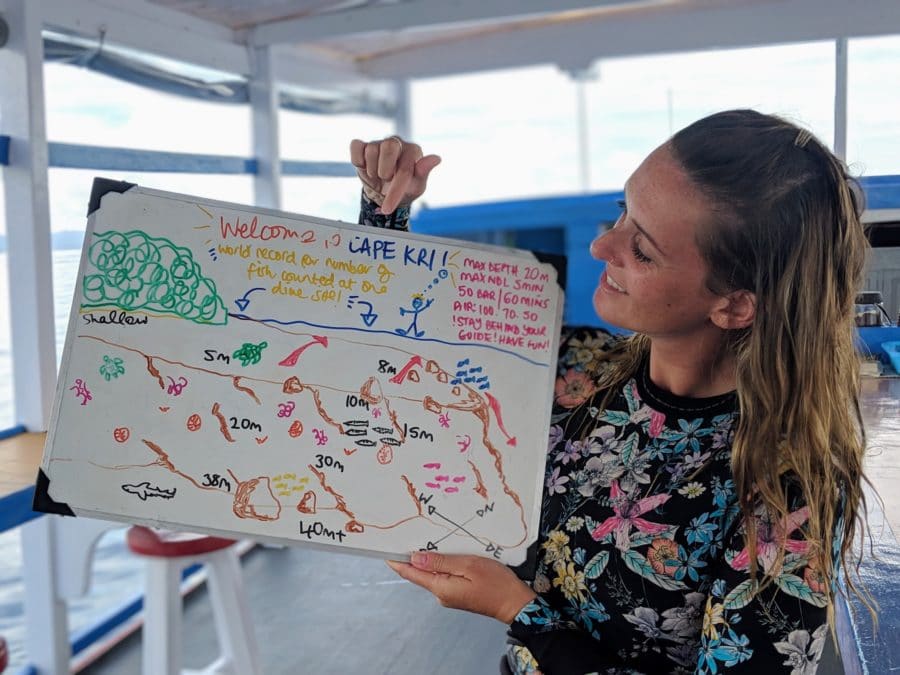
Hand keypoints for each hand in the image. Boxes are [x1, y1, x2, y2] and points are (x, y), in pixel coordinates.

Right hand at [349, 136, 440, 213]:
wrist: (384, 193)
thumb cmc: (405, 188)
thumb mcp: (416, 186)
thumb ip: (424, 172)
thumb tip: (437, 158)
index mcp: (413, 151)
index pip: (405, 168)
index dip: (395, 190)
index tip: (388, 208)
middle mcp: (397, 142)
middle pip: (388, 146)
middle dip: (384, 171)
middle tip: (386, 180)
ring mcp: (380, 142)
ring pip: (371, 150)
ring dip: (372, 170)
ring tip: (377, 176)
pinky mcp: (364, 144)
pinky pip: (356, 147)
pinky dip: (358, 161)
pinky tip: (365, 167)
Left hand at [386, 551, 536, 623]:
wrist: (516, 603)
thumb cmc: (497, 584)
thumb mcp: (469, 565)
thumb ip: (441, 562)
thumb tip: (416, 558)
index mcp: (440, 587)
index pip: (410, 573)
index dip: (396, 560)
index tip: (386, 547)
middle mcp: (441, 593)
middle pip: (420, 571)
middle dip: (415, 553)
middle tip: (412, 532)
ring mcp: (449, 594)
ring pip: (433, 572)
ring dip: (432, 557)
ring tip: (433, 538)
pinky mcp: (457, 592)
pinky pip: (444, 575)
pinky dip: (443, 562)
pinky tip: (450, 552)